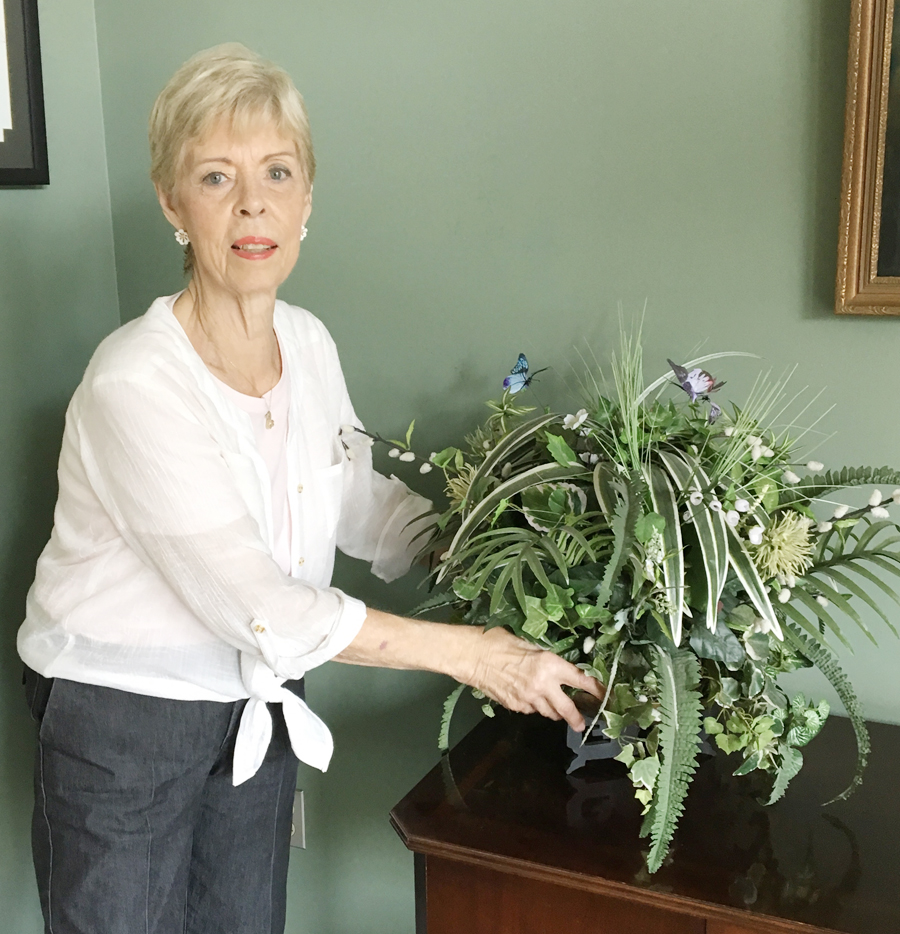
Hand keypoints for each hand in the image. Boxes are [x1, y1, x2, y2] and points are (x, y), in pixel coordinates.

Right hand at [466, 627, 604, 732]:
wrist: (471, 656)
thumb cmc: (498, 641)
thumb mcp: (528, 644)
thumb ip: (545, 659)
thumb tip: (557, 668)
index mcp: (549, 665)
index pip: (580, 680)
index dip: (595, 689)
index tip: (604, 695)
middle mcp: (543, 685)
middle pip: (567, 708)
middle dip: (577, 717)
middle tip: (582, 722)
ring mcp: (528, 699)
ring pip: (549, 712)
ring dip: (554, 710)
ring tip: (555, 708)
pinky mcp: (515, 706)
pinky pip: (531, 710)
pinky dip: (534, 706)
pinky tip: (530, 697)